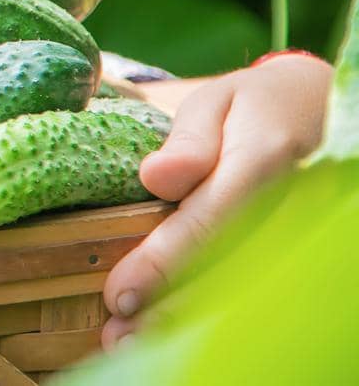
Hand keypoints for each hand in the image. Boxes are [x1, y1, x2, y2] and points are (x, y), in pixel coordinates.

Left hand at [102, 53, 331, 347]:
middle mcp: (292, 204)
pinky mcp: (302, 248)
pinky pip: (260, 286)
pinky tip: (175, 327)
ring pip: (247, 289)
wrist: (325, 110)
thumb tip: (155, 178)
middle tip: (118, 334)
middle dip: (170, 307)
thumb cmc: (257, 106)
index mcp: (264, 161)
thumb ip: (188, 141)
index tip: (120, 294)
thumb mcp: (217, 101)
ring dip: (190, 320)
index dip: (161, 263)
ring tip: (135, 340)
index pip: (208, 222)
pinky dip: (218, 312)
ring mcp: (304, 232)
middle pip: (227, 270)